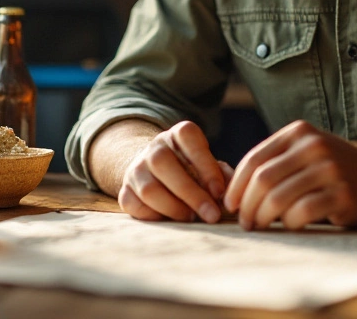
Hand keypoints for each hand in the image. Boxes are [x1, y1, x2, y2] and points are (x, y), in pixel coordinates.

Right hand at [118, 120, 232, 223]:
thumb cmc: (194, 172)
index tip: (219, 191)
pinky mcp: (125, 192)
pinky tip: (171, 221)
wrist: (158, 174)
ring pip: (149, 188)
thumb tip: (231, 195)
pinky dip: (155, 217)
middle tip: (211, 215)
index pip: (187, 136)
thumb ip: (223, 176)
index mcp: (178, 135)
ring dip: (174, 208)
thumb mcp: (211, 167)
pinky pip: (135, 206)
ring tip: (192, 219)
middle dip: (190, 193)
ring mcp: (136, 169)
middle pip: (163, 163)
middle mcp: (154, 148)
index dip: (204, 164)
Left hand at [223, 120, 356, 229]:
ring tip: (260, 227)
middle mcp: (313, 146)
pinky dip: (289, 223)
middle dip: (247, 205)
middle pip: (263, 180)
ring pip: (279, 197)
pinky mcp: (343, 194)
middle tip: (245, 222)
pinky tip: (290, 226)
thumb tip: (233, 190)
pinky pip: (303, 212)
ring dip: (263, 217)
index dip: (237, 185)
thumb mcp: (306, 151)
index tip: (230, 204)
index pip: (254, 159)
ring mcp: (330, 169)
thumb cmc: (336, 168)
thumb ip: (276, 161)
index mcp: (298, 133)